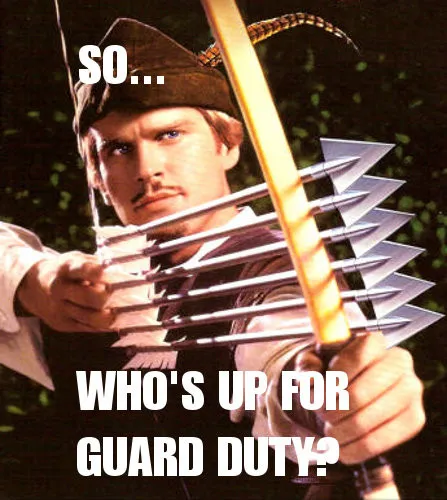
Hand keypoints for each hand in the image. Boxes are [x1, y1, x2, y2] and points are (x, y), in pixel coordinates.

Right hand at [17, 252, 114, 331]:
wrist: (35, 286)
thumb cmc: (68, 270)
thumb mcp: (78, 259)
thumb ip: (98, 265)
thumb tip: (121, 275)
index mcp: (66, 268)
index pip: (84, 270)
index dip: (101, 273)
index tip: (112, 275)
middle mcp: (59, 289)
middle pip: (90, 298)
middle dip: (108, 297)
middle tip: (118, 293)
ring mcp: (59, 309)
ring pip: (92, 318)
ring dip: (110, 315)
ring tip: (119, 309)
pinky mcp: (62, 325)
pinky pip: (89, 328)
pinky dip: (105, 325)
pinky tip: (113, 319)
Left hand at [293, 333, 424, 464]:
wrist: (351, 391)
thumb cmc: (330, 373)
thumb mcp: (313, 363)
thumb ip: (306, 367)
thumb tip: (309, 381)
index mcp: (374, 341)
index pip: (358, 356)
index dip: (335, 377)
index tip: (320, 391)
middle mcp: (399, 362)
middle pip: (361, 393)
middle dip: (333, 409)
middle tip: (321, 414)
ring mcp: (410, 391)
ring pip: (367, 420)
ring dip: (340, 431)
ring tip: (329, 431)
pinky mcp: (415, 419)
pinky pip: (380, 441)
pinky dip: (354, 448)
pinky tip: (341, 446)